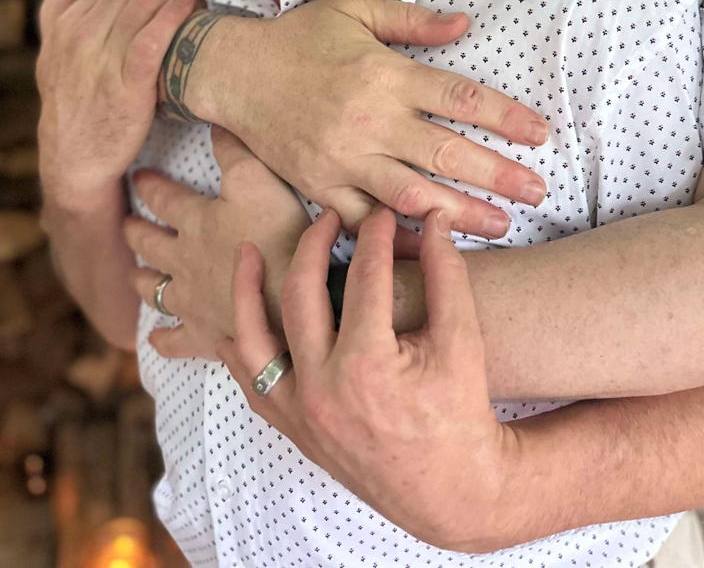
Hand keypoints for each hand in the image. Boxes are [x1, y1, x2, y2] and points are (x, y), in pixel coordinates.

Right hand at [36, 0, 195, 211]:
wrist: (74, 158)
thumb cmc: (76, 101)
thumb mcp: (57, 54)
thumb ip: (69, 10)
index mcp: (63, 26)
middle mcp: (78, 38)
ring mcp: (101, 61)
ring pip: (143, 4)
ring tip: (193, 2)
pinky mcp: (127, 86)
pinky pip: (154, 37)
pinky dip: (174, 15)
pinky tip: (189, 10)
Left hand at [125, 129, 310, 358]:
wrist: (288, 300)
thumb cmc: (277, 235)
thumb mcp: (258, 179)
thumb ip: (233, 150)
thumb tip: (212, 122)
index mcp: (195, 221)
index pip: (163, 198)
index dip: (150, 184)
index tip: (138, 175)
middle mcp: (183, 261)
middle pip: (149, 244)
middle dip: (136, 231)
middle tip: (127, 225)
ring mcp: (191, 301)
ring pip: (154, 290)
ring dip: (142, 281)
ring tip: (134, 276)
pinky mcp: (204, 335)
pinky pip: (174, 340)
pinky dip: (162, 339)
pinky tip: (154, 339)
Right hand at [177, 0, 549, 237]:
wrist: (234, 73)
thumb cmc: (300, 37)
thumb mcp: (355, 10)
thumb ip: (412, 20)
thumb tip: (465, 23)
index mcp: (384, 74)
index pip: (459, 97)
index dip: (505, 116)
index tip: (541, 133)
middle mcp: (369, 120)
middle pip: (446, 152)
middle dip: (498, 175)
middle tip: (539, 192)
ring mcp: (343, 158)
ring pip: (412, 194)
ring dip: (460, 214)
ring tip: (501, 226)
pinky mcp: (320, 187)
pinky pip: (365, 221)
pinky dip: (398, 238)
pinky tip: (432, 248)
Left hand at [218, 206, 521, 554]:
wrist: (452, 489)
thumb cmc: (461, 411)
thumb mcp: (462, 338)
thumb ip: (446, 272)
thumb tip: (432, 218)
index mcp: (365, 363)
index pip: (364, 277)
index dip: (375, 236)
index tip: (381, 214)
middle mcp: (321, 387)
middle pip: (301, 294)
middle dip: (314, 245)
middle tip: (329, 216)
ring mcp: (300, 411)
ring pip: (254, 340)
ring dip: (246, 291)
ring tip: (248, 251)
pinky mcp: (293, 427)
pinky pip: (252, 381)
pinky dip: (241, 347)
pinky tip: (240, 317)